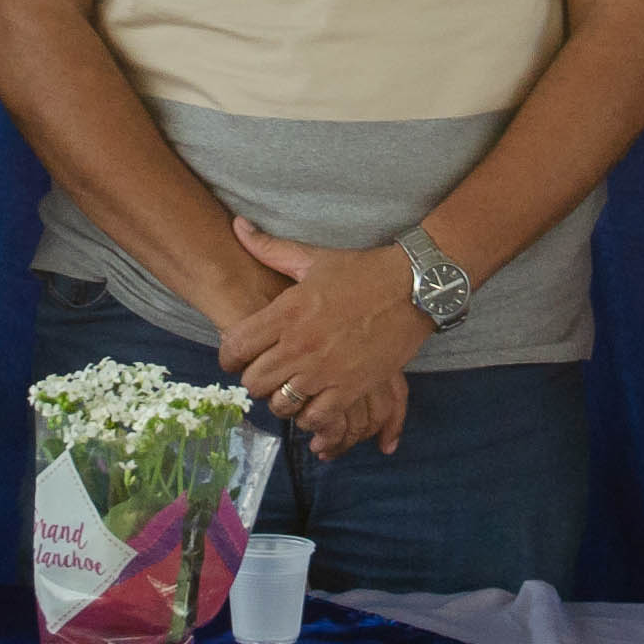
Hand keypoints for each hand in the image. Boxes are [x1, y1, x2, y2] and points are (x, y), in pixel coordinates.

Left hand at [219, 220, 426, 456]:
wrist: (414, 288)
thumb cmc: (362, 271)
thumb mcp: (312, 258)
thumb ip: (269, 248)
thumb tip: (238, 226)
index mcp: (286, 312)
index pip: (235, 347)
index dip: (229, 357)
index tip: (237, 357)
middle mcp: (300, 345)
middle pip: (254, 382)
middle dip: (254, 381)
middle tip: (266, 374)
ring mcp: (325, 370)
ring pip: (281, 404)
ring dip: (281, 401)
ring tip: (289, 390)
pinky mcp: (351, 388)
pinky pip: (316, 418)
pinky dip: (310, 417)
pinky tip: (313, 405)